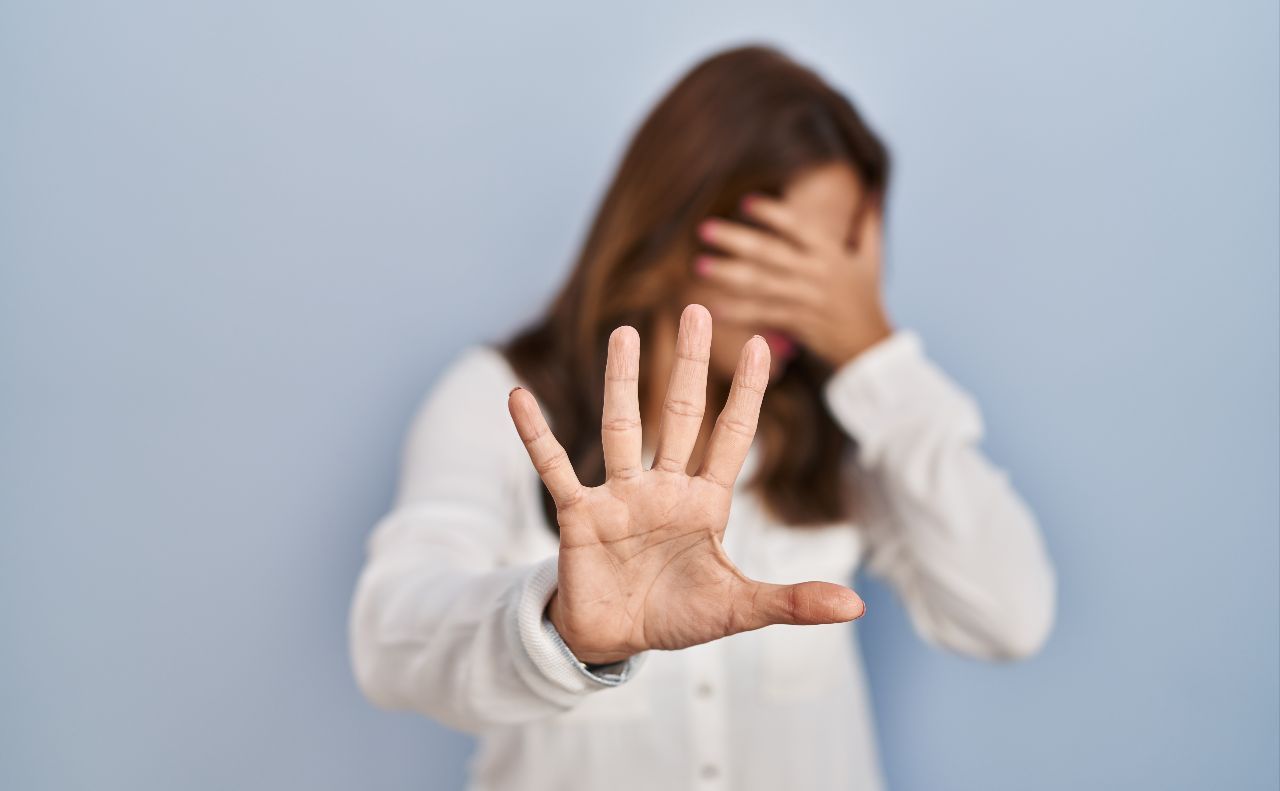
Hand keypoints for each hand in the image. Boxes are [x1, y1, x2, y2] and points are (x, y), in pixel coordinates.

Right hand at [507, 304, 865, 664]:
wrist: (616, 641)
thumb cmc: (678, 616)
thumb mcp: (739, 609)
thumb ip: (792, 601)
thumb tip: (857, 606)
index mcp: (705, 504)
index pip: (731, 437)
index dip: (745, 393)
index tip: (760, 344)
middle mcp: (663, 488)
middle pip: (678, 415)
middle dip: (688, 364)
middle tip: (694, 307)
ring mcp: (619, 496)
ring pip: (620, 426)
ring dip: (621, 380)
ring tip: (624, 332)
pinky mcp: (579, 514)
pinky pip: (554, 467)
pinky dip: (535, 435)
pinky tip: (519, 397)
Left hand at [694, 195, 893, 366]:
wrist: (869, 344)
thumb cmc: (867, 298)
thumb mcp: (872, 259)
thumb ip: (869, 224)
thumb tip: (874, 190)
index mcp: (830, 253)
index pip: (797, 227)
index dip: (772, 213)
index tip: (745, 202)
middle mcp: (815, 273)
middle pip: (769, 252)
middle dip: (735, 239)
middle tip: (704, 228)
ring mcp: (804, 299)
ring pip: (760, 284)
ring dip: (727, 275)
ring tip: (700, 266)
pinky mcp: (797, 322)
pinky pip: (764, 315)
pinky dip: (740, 312)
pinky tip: (715, 306)